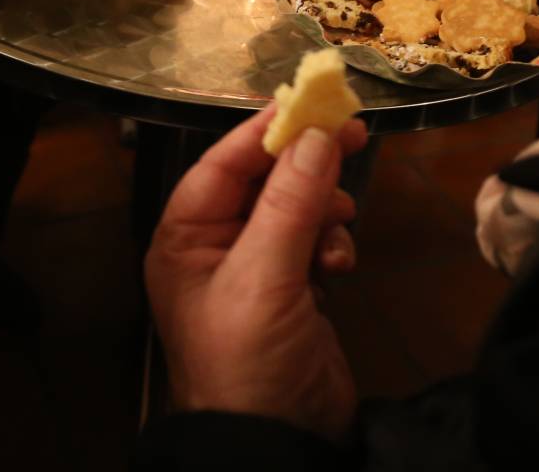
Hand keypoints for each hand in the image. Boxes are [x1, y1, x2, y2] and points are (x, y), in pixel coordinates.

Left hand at [146, 104, 366, 441]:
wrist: (275, 448)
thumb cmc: (249, 360)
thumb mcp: (264, 278)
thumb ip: (291, 203)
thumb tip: (319, 135)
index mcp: (184, 239)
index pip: (221, 164)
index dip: (264, 132)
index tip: (310, 102)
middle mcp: (213, 248)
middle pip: (262, 182)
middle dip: (304, 167)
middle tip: (354, 136)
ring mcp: (255, 272)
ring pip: (295, 210)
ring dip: (322, 210)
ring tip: (342, 224)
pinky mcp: (293, 294)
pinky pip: (314, 245)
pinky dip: (331, 246)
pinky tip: (341, 265)